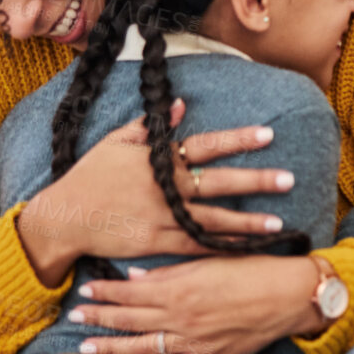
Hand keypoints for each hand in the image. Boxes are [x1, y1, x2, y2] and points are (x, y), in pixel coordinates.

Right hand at [16, 98, 295, 286]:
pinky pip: (195, 246)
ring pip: (213, 219)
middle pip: (219, 183)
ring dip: (247, 221)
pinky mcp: (156, 243)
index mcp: (158, 159)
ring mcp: (162, 217)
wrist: (64, 219)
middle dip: (256, 181)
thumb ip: (149, 124)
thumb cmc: (89, 177)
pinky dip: (220, 248)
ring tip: (277, 222)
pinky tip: (244, 249)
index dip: (238, 140)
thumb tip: (180, 104)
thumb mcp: (115, 142)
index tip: (268, 135)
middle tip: (289, 178)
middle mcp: (165, 187)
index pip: (207, 145)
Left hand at [69, 254, 323, 353]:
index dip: (106, 290)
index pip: (131, 290)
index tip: (85, 289)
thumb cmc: (254, 269)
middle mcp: (180, 316)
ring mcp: (192, 340)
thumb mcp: (211, 259)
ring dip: (112, 345)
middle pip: (130, 317)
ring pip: (143, 345)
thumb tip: (135, 275)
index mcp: (180, 286)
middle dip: (99, 316)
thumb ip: (171, 270)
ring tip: (86, 346)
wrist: (290, 295)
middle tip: (75, 315)